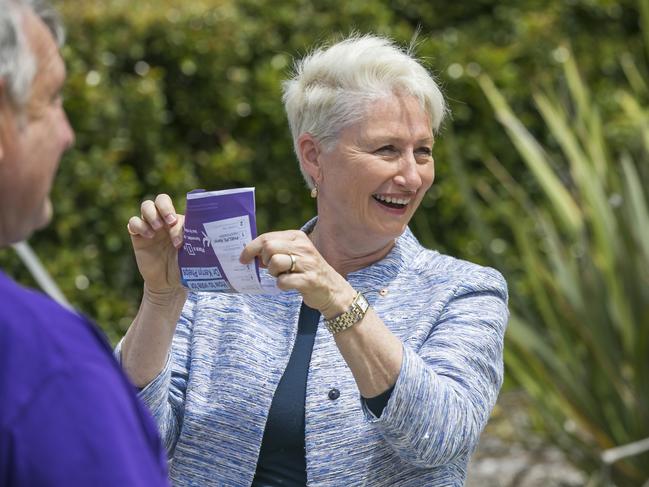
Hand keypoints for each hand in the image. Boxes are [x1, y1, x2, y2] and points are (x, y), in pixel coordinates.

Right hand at [126, 194, 184, 292]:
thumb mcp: (189, 254)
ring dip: (151, 214)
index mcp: (179, 222)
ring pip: (146, 206)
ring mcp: (150, 226)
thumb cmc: (182, 266)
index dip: (179, 221)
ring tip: (157, 228)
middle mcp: (164, 221)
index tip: (181, 239)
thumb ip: (191, 241)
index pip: (179, 210)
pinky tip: (148, 236)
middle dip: (165, 207)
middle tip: (169, 221)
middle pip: (161, 199)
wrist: (168, 283)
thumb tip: (195, 233)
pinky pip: (133, 222)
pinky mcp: (137, 236)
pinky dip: (139, 225)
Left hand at [239, 230, 354, 317]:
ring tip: (282, 276)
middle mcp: (303, 247)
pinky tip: (289, 284)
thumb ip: (276, 250)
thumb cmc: (307, 271)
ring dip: (273, 273)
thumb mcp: (295, 254)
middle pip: (269, 248)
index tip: (243, 259)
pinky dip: (281, 285)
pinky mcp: (309, 280)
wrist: (333, 290)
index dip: (251, 248)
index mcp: (297, 237)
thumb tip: (251, 253)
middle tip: (271, 269)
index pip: (267, 237)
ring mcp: (307, 263)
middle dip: (264, 261)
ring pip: (275, 263)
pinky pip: (283, 281)